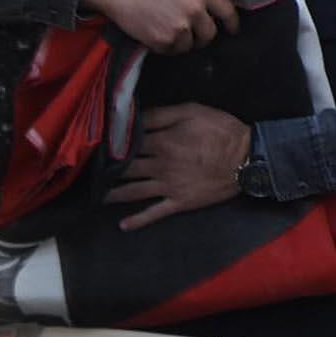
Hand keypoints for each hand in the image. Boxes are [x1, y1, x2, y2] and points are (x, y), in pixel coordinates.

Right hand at [81, 0, 238, 55]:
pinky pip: (169, 50)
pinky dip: (162, 45)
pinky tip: (150, 30)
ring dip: (179, 41)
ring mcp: (179, 27)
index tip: (231, 30)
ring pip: (188, 45)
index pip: (227, 12)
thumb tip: (207, 9)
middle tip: (188, 32)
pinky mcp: (162, 41)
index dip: (231, 24)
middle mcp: (194, 10)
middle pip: (209, 35)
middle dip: (201, 36)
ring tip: (162, 26)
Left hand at [104, 105, 252, 228]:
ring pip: (133, 191)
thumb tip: (135, 117)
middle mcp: (160, 166)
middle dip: (105, 170)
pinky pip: (154, 213)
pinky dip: (138, 221)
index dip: (110, 143)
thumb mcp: (192, 111)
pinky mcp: (179, 203)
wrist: (247, 159)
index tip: (95, 145)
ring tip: (96, 196)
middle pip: (125, 168)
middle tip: (88, 172)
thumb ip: (161, 114)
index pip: (128, 143)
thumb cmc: (220, 131)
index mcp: (162, 142)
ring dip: (112, 194)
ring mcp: (168, 187)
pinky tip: (123, 225)